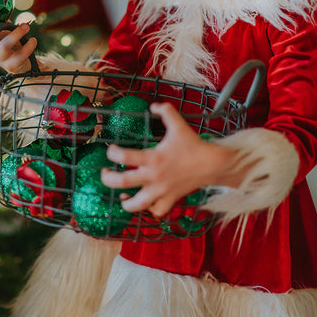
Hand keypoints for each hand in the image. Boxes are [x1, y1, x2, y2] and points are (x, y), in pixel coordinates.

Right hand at [0, 11, 36, 73]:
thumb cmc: (13, 43)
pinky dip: (28, 46)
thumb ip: (2, 19)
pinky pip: (20, 55)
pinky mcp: (12, 65)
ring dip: (15, 34)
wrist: (25, 64)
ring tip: (25, 26)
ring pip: (3, 46)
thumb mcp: (5, 31)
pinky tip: (33, 40)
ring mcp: (0, 59)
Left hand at [100, 102, 232, 216]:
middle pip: (122, 183)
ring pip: (136, 205)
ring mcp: (161, 191)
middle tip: (105, 173)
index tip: (110, 149)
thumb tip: (153, 105)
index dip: (112, 152)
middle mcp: (154, 177)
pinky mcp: (170, 199)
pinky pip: (156, 211)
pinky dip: (149, 209)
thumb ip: (165, 111)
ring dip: (125, 202)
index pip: (124, 156)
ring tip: (121, 195)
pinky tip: (145, 202)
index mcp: (153, 158)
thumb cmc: (193, 144)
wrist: (212, 164)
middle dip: (108, 179)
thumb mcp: (178, 124)